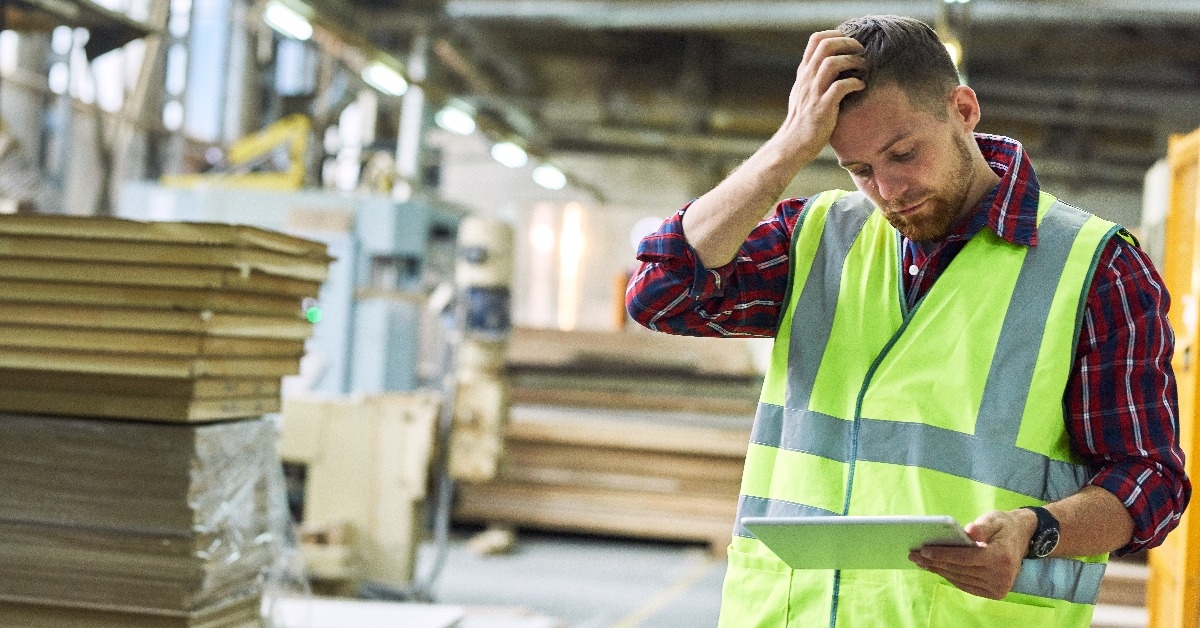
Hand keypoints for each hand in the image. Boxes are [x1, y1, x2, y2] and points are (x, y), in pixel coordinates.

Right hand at [776, 30, 866, 163]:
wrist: (793, 144)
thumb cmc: (803, 120)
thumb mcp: (803, 93)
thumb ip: (814, 77)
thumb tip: (833, 64)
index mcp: (804, 73)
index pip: (816, 39)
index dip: (836, 34)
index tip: (849, 42)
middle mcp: (807, 79)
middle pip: (826, 46)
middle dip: (848, 43)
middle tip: (861, 51)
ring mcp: (813, 93)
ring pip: (832, 63)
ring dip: (852, 61)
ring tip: (863, 67)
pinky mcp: (822, 108)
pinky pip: (841, 87)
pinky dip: (855, 83)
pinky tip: (861, 87)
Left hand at [908, 509, 1036, 599]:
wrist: (1022, 538)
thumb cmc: (1003, 526)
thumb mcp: (994, 519)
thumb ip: (981, 526)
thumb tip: (969, 531)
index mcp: (1001, 557)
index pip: (965, 558)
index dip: (943, 554)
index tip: (923, 550)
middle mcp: (1001, 576)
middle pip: (960, 570)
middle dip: (934, 562)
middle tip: (913, 555)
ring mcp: (999, 587)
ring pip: (960, 579)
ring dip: (938, 571)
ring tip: (920, 561)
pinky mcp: (994, 592)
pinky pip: (966, 585)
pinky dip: (950, 576)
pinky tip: (935, 568)